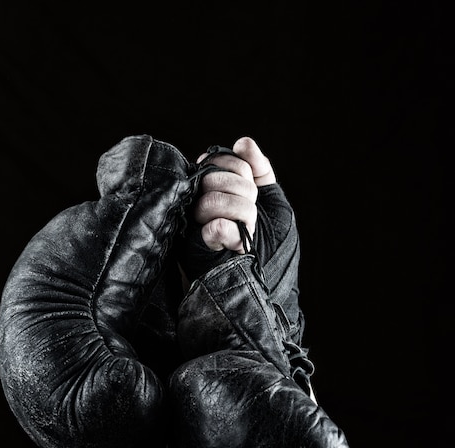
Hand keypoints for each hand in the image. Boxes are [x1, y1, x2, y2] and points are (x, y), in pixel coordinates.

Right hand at [195, 137, 275, 252]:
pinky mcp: (198, 246)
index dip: (243, 173)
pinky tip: (239, 243)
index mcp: (218, 188)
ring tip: (247, 230)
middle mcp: (202, 201)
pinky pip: (216, 227)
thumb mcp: (274, 202)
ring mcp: (196, 224)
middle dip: (245, 194)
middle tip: (250, 215)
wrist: (268, 280)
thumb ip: (260, 170)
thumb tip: (242, 143)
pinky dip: (233, 233)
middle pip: (215, 178)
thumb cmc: (272, 244)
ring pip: (213, 200)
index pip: (221, 160)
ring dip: (242, 215)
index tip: (253, 194)